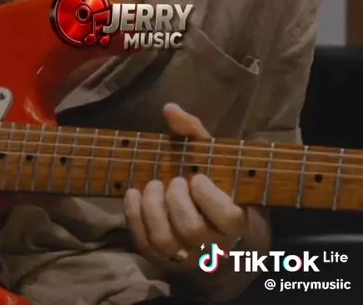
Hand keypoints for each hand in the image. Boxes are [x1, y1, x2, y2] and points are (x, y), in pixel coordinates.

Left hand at [124, 103, 245, 272]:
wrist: (205, 220)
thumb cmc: (209, 180)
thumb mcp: (207, 154)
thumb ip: (192, 131)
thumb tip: (169, 108)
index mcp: (233, 219)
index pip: (226, 216)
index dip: (209, 197)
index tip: (196, 177)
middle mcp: (211, 243)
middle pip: (191, 229)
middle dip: (176, 201)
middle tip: (174, 182)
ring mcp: (185, 255)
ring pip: (165, 241)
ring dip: (153, 209)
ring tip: (153, 185)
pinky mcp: (161, 258)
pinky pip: (144, 244)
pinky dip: (134, 217)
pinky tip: (133, 194)